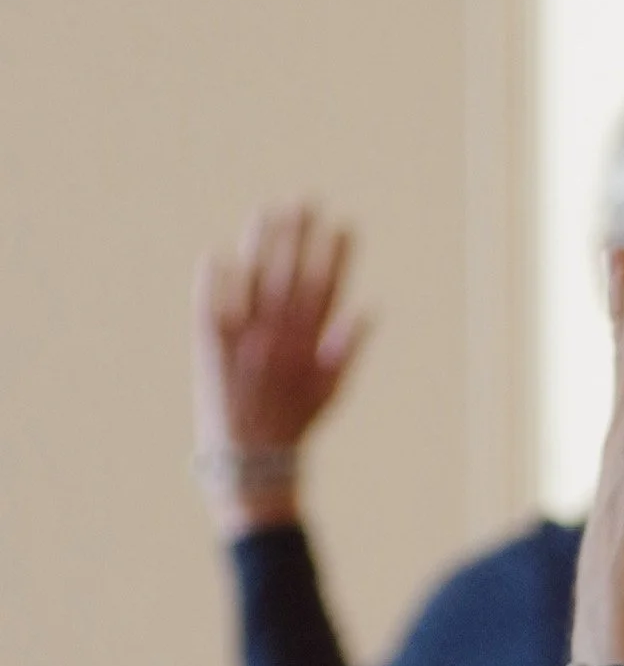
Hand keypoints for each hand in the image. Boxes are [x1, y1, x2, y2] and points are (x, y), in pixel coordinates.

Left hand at [192, 204, 368, 535]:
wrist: (251, 464)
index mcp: (309, 348)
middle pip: (290, 278)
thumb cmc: (294, 427)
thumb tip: (368, 310)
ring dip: (262, 247)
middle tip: (304, 201)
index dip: (335, 256)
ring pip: (255, 284)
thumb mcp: (330, 394)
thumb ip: (346, 350)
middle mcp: (278, 340)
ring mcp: (245, 343)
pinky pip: (214, 307)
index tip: (342, 223)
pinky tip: (219, 254)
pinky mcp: (211, 350)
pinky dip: (217, 282)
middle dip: (299, 239)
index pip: (326, 291)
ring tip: (267, 212)